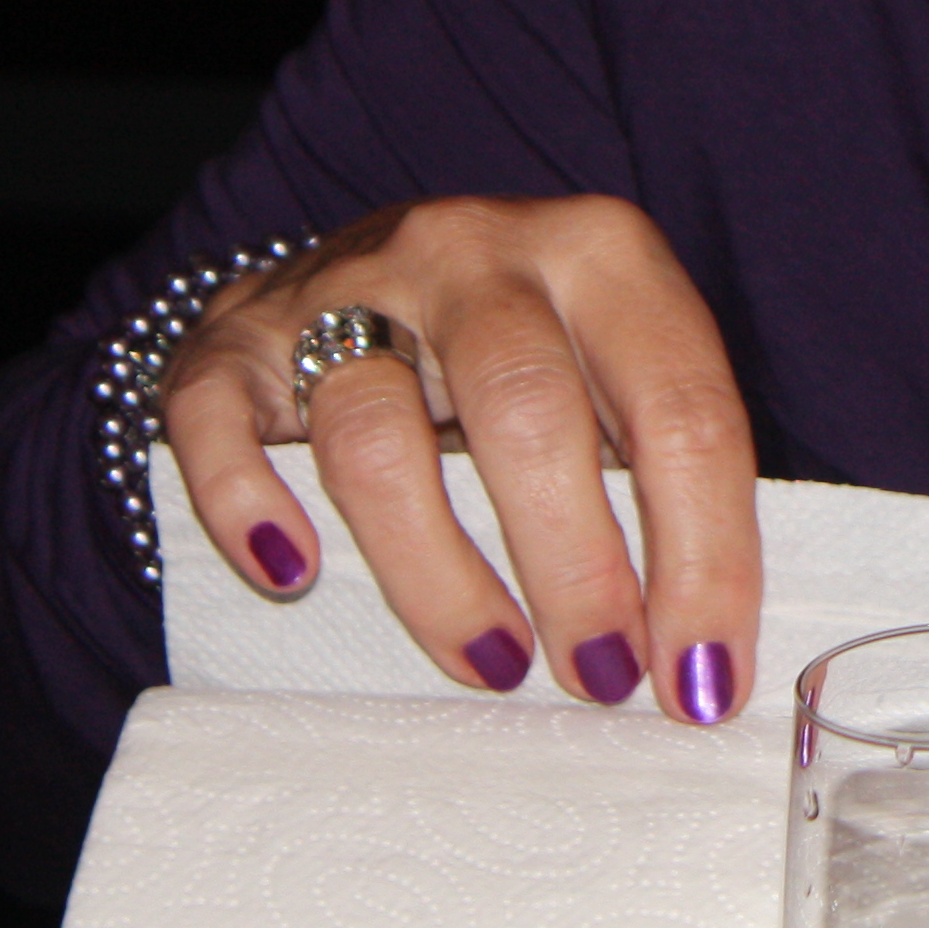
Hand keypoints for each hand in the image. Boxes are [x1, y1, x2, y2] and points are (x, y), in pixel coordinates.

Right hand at [158, 194, 760, 721]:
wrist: (372, 265)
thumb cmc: (528, 347)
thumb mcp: (618, 371)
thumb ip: (664, 478)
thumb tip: (707, 658)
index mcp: (603, 253)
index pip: (679, 405)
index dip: (705, 552)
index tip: (701, 678)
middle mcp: (476, 249)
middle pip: (529, 409)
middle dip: (576, 564)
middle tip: (599, 676)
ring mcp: (344, 285)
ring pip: (378, 433)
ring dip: (440, 574)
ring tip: (494, 665)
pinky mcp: (233, 338)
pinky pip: (221, 423)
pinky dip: (250, 506)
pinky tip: (293, 576)